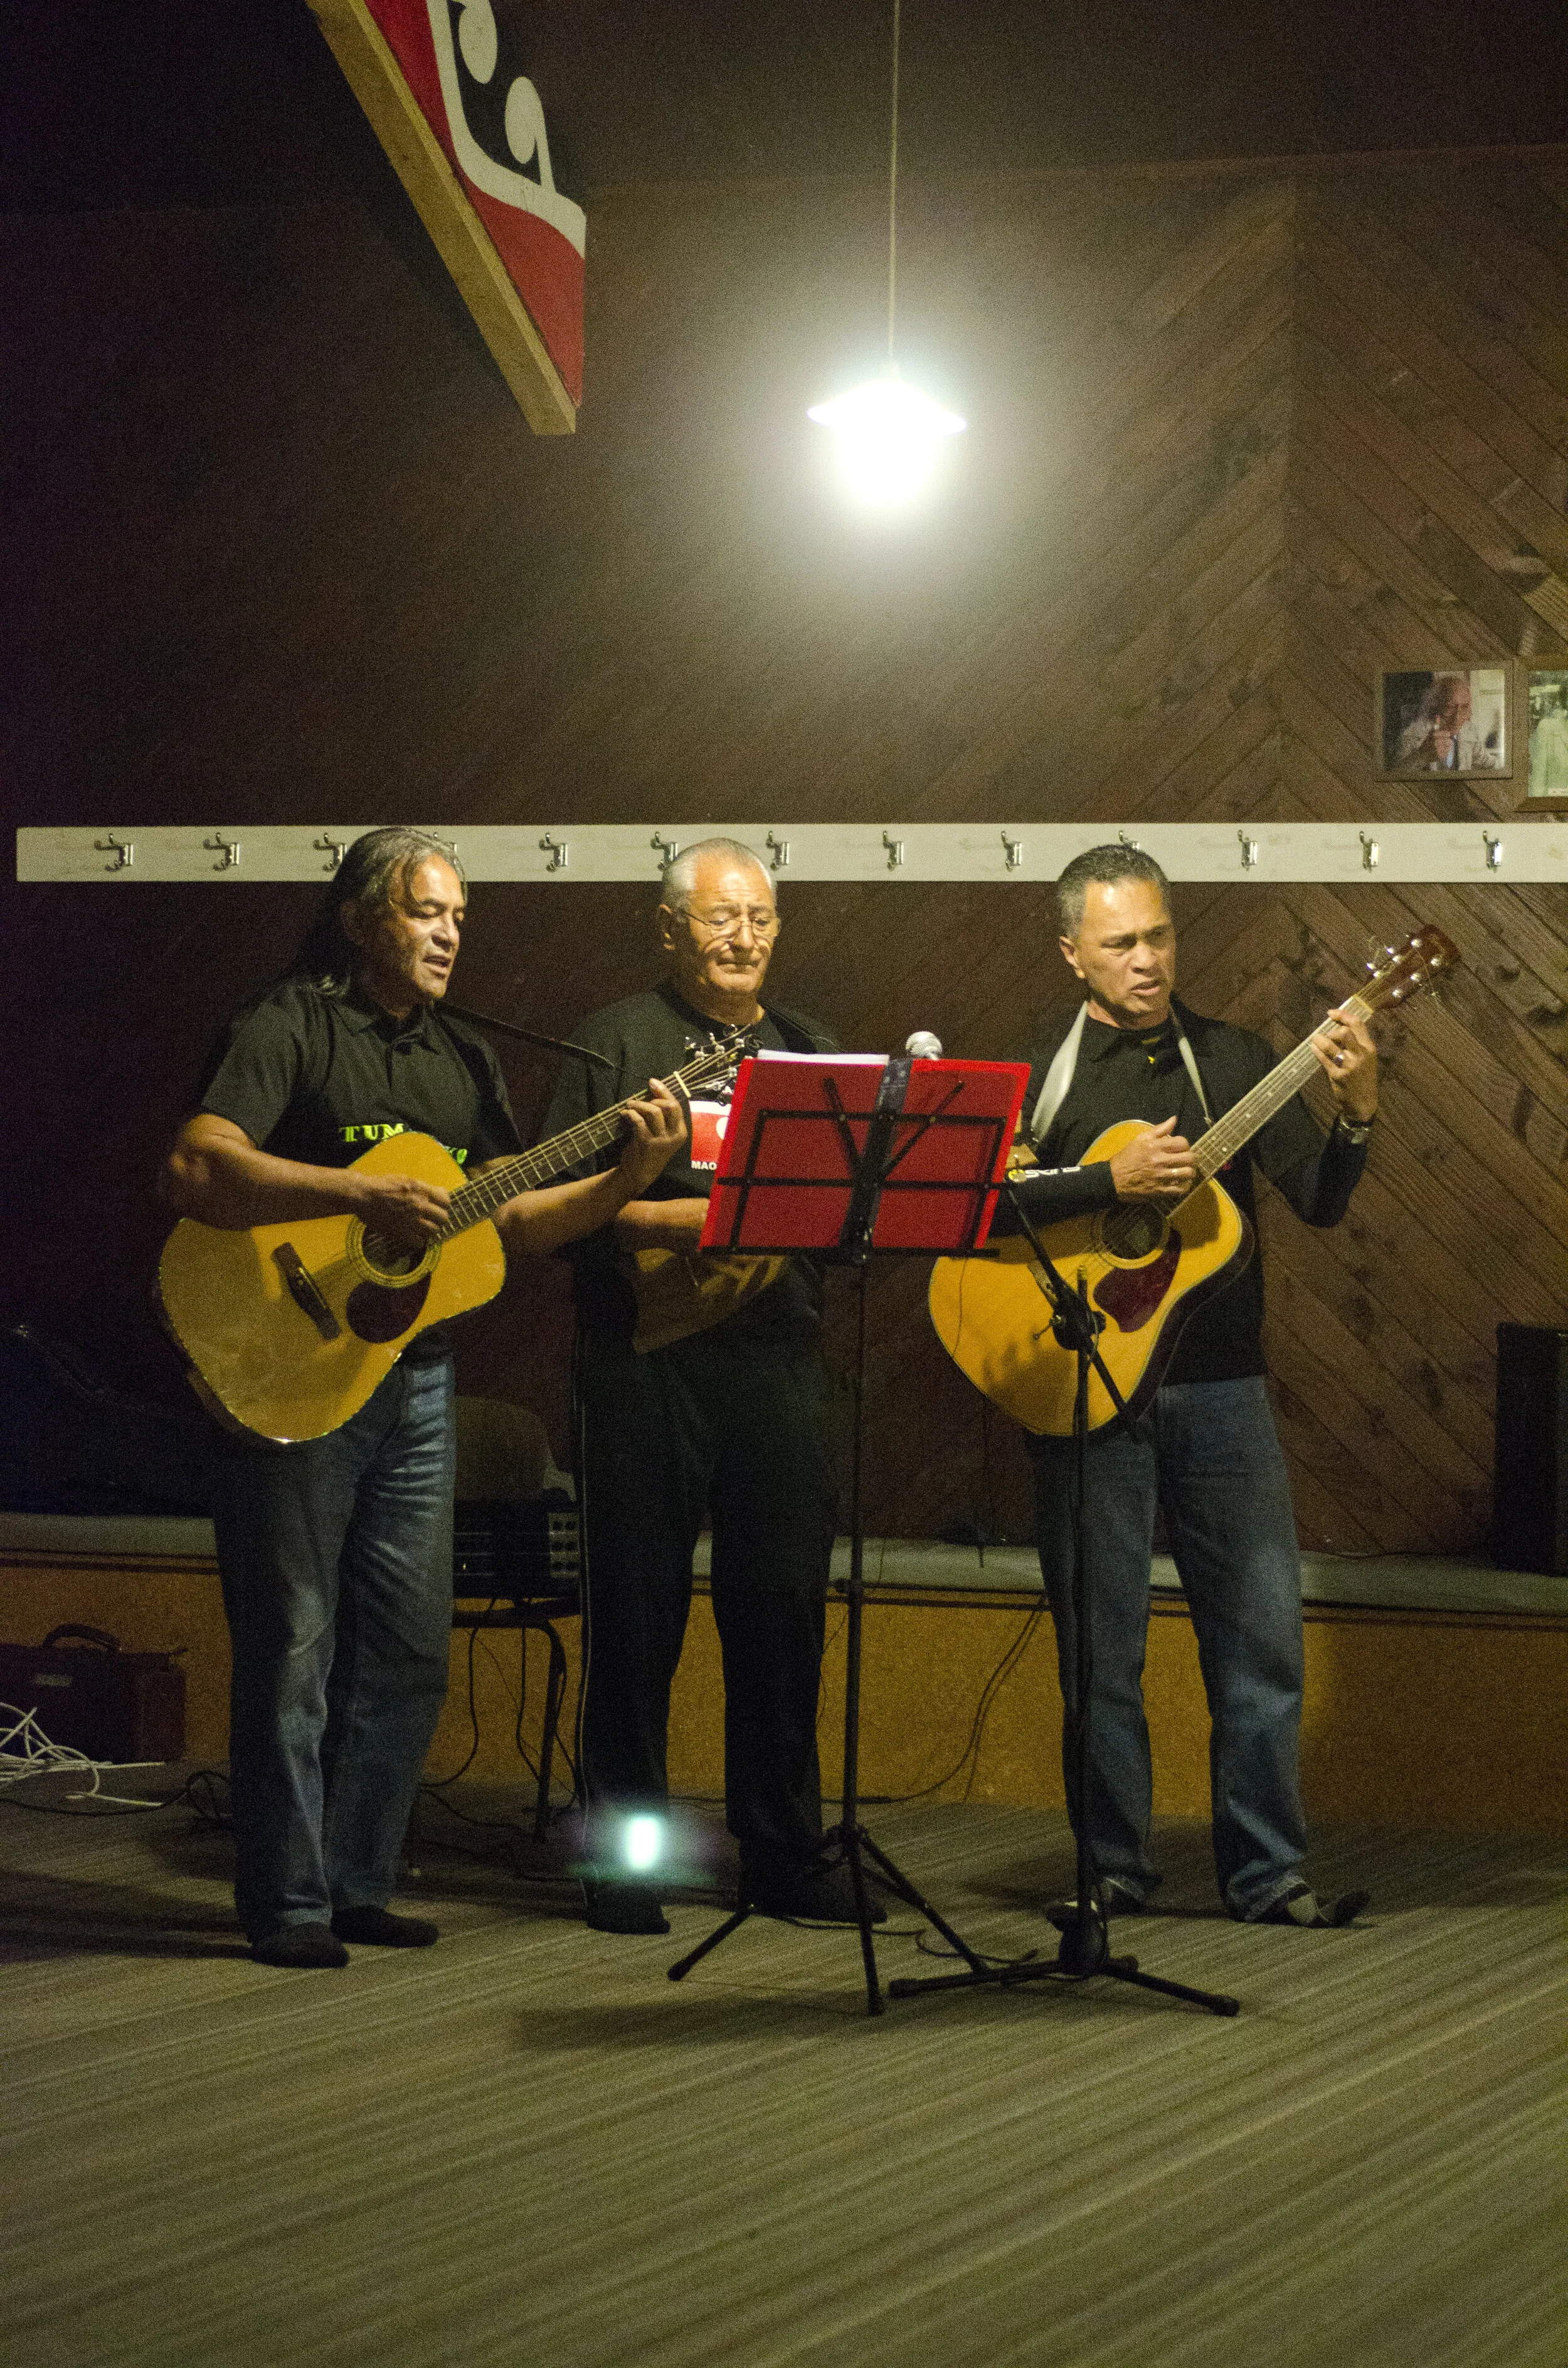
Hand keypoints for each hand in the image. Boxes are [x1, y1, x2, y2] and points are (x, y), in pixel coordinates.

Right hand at [353, 1170, 452, 1250]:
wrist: (363, 1195)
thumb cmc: (382, 1185)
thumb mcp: (406, 1180)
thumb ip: (423, 1188)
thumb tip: (438, 1192)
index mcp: (421, 1190)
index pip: (446, 1201)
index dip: (443, 1205)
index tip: (438, 1207)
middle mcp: (419, 1205)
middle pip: (443, 1218)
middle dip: (438, 1219)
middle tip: (431, 1219)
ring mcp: (411, 1220)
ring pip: (434, 1231)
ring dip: (429, 1230)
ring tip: (422, 1228)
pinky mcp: (401, 1232)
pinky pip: (419, 1242)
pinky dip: (417, 1241)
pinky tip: (412, 1236)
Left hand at [616, 1080, 687, 1196]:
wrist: (638, 1174)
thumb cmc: (648, 1150)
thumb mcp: (661, 1134)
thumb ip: (661, 1117)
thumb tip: (653, 1092)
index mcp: (680, 1132)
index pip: (676, 1106)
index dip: (664, 1091)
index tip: (652, 1082)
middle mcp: (675, 1135)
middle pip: (671, 1106)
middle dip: (655, 1096)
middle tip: (641, 1098)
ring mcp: (662, 1140)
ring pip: (655, 1111)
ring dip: (639, 1104)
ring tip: (630, 1105)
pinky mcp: (648, 1143)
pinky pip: (639, 1122)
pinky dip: (631, 1114)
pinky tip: (625, 1114)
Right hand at [1108, 1117, 1195, 1202]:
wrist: (1113, 1180)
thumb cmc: (1126, 1158)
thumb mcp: (1139, 1139)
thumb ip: (1158, 1129)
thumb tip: (1174, 1119)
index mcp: (1155, 1146)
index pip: (1182, 1143)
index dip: (1185, 1145)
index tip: (1181, 1149)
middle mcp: (1160, 1161)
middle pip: (1189, 1158)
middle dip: (1192, 1158)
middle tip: (1188, 1160)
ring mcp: (1161, 1177)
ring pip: (1187, 1173)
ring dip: (1190, 1172)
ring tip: (1186, 1172)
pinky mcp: (1160, 1191)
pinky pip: (1180, 1189)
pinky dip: (1185, 1186)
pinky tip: (1182, 1183)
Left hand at [1312, 1007, 1377, 1121]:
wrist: (1364, 1103)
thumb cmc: (1363, 1079)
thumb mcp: (1366, 1059)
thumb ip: (1356, 1045)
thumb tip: (1337, 1028)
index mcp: (1369, 1048)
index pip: (1358, 1024)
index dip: (1343, 1015)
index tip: (1331, 1013)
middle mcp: (1361, 1055)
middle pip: (1344, 1032)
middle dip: (1332, 1031)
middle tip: (1327, 1036)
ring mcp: (1349, 1066)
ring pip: (1330, 1045)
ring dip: (1319, 1040)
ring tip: (1315, 1039)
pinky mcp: (1338, 1076)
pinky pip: (1323, 1059)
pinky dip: (1316, 1051)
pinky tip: (1313, 1049)